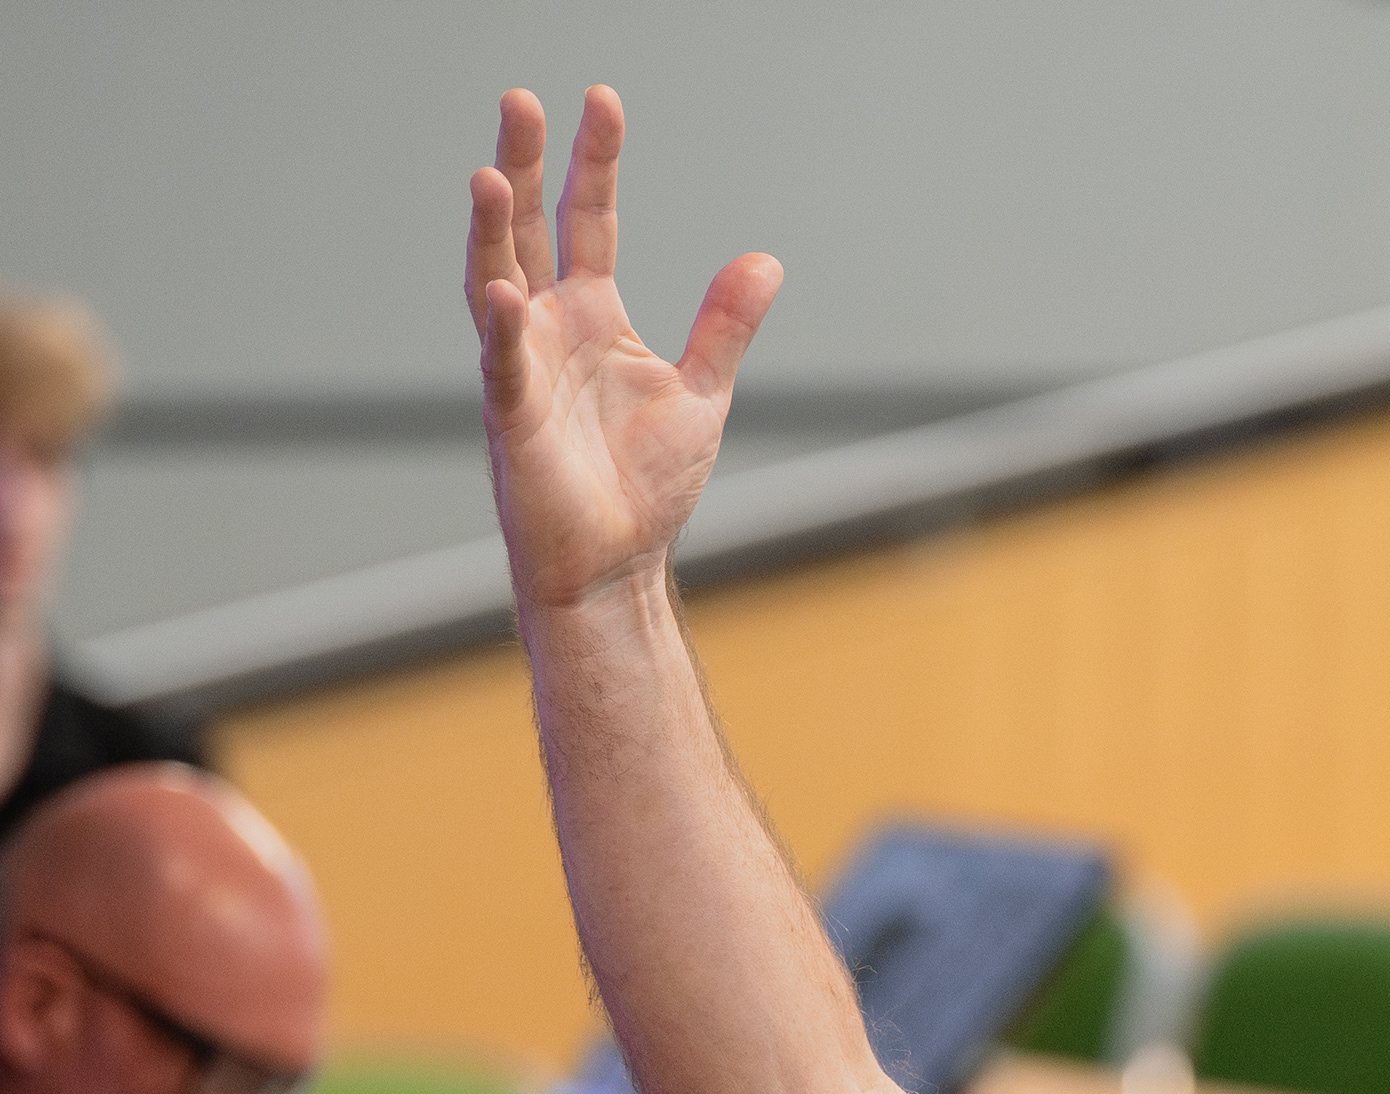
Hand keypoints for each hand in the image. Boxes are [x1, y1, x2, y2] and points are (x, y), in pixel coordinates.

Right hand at [466, 87, 780, 610]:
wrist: (617, 562)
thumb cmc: (645, 483)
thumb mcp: (701, 392)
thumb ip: (725, 325)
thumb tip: (765, 260)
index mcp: (594, 315)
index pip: (588, 219)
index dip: (595, 162)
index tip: (601, 100)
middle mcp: (549, 328)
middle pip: (529, 230)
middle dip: (523, 166)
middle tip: (520, 98)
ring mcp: (524, 367)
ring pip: (497, 281)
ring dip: (491, 229)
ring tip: (488, 171)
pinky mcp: (514, 418)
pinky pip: (505, 365)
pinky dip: (505, 329)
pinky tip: (505, 289)